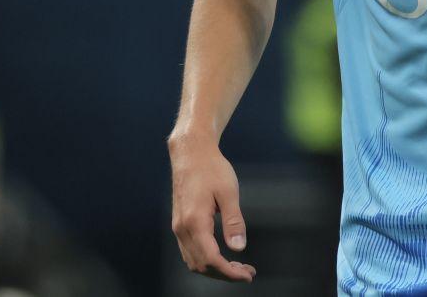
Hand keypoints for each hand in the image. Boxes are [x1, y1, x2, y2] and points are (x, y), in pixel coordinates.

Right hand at [168, 131, 255, 281]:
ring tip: (237, 266)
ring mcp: (178, 227)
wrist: (191, 152)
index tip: (247, 275)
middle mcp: (182, 229)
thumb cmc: (211, 168)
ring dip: (214, 269)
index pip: (211, 259)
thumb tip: (239, 248)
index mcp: (194, 222)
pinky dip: (205, 260)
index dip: (229, 273)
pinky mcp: (179, 223)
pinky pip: (189, 251)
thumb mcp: (228, 192)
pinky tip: (222, 255)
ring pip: (193, 261)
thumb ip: (233, 221)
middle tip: (247, 271)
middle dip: (224, 274)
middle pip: (201, 266)